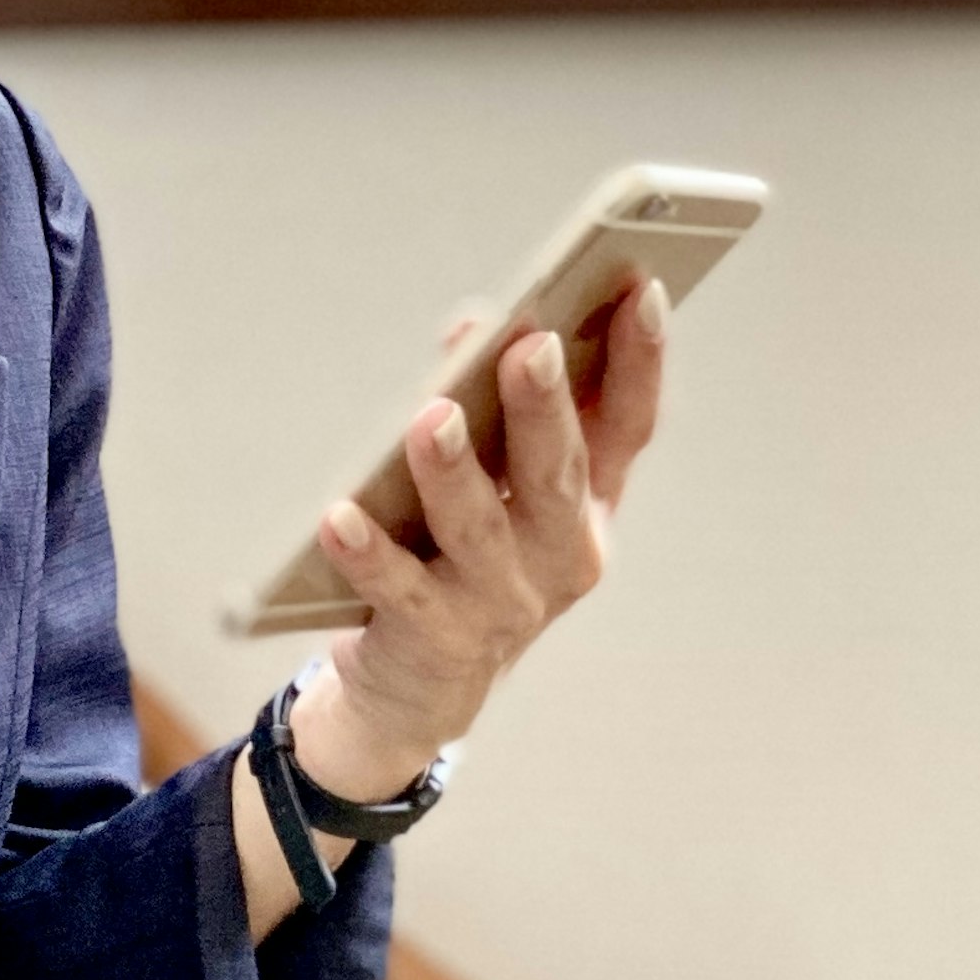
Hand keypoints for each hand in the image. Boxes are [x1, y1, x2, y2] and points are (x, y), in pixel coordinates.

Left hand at [296, 273, 673, 792]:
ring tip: (433, 417)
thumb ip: (498, 414)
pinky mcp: (436, 639)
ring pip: (478, 528)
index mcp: (587, 506)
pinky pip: (397, 588)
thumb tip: (472, 328)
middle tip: (531, 345)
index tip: (641, 289)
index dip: (641, 361)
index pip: (627, 426)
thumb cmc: (464, 559)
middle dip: (545, 407)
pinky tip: (338, 517)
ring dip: (455, 470)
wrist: (422, 690)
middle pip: (557, 473)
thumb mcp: (501, 490)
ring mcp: (502, 604)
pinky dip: (368, 551)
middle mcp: (560, 556)